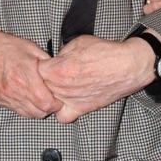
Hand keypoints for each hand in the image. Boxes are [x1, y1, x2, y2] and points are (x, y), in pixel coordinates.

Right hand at [0, 22, 61, 118]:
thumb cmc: (5, 46)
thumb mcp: (31, 48)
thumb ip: (47, 62)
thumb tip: (59, 72)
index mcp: (26, 76)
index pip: (46, 103)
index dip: (56, 103)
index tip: (59, 97)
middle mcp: (16, 90)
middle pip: (39, 112)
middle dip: (49, 108)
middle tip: (51, 98)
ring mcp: (7, 97)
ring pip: (29, 114)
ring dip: (37, 109)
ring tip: (40, 97)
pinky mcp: (0, 100)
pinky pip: (17, 111)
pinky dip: (26, 108)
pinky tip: (28, 97)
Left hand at [38, 34, 156, 123]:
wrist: (126, 66)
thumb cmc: (104, 52)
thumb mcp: (77, 43)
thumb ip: (60, 53)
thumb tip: (53, 60)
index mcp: (59, 69)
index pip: (34, 72)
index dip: (36, 67)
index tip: (40, 64)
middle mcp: (63, 87)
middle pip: (40, 88)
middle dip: (41, 81)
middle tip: (47, 75)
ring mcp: (72, 100)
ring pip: (48, 102)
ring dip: (49, 95)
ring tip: (54, 87)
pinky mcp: (82, 109)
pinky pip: (62, 117)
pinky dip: (60, 111)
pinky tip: (63, 101)